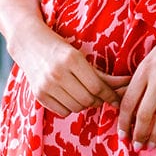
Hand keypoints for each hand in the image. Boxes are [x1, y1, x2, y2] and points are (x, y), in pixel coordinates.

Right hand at [13, 22, 129, 116]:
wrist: (30, 43)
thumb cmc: (60, 48)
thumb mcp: (80, 56)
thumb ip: (101, 74)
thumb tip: (125, 85)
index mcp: (72, 59)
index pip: (97, 87)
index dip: (110, 95)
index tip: (116, 98)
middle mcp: (58, 73)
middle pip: (88, 100)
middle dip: (98, 101)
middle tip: (100, 97)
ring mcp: (46, 85)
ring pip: (76, 108)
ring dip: (84, 105)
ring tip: (84, 95)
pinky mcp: (39, 95)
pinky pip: (63, 112)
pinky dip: (70, 108)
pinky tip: (69, 97)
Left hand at [117, 1, 155, 147]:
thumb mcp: (151, 56)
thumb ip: (140, 77)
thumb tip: (125, 98)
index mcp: (144, 70)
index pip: (128, 102)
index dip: (123, 121)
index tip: (121, 134)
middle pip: (143, 115)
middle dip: (138, 134)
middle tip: (136, 147)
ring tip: (152, 146)